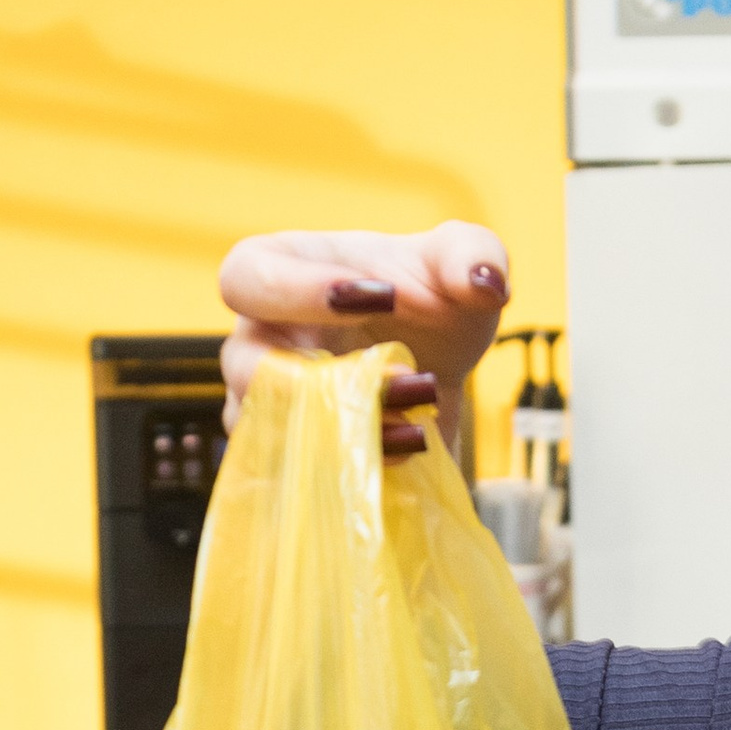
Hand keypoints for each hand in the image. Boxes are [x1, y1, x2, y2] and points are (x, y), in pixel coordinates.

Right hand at [217, 222, 510, 456]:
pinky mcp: (298, 453)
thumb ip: (473, 255)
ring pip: (272, 430)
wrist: (437, 357)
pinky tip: (410, 452)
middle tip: (404, 381)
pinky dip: (355, 468)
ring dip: (345, 433)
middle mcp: (261, 339)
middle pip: (247, 366)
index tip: (384, 297)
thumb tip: (484, 281)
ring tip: (415, 431)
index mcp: (282, 270)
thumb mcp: (461, 262)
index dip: (300, 289)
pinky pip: (301, 474)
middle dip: (324, 382)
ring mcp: (270, 403)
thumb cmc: (429, 294)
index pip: (248, 274)